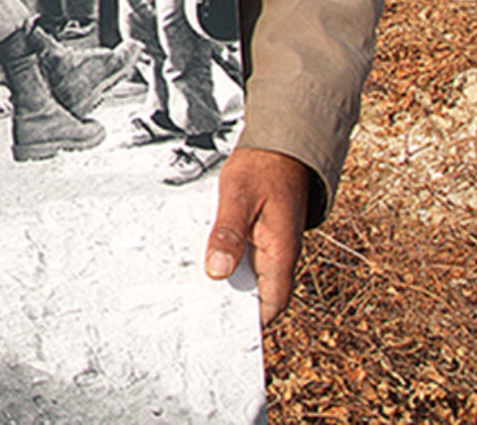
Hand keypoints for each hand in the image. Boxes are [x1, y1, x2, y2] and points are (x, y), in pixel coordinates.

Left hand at [205, 147, 310, 324]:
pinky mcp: (264, 235)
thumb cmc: (263, 168)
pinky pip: (246, 257)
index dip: (252, 322)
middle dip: (233, 305)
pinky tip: (203, 258)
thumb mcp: (238, 197)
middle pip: (259, 294)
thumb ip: (228, 233)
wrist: (283, 144)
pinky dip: (227, 260)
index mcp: (280, 252)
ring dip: (227, 282)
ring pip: (250, 275)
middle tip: (198, 313)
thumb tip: (216, 272)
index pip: (272, 303)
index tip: (224, 332)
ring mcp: (273, 245)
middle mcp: (280, 254)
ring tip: (193, 291)